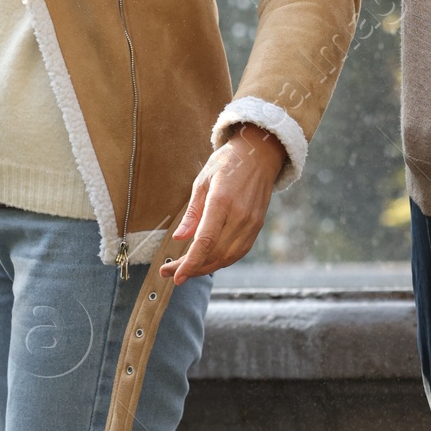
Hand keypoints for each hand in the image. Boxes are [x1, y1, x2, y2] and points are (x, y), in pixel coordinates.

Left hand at [163, 124, 284, 284]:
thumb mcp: (202, 181)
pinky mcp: (257, 226)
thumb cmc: (227, 164)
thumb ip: (192, 213)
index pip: (206, 241)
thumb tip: (179, 237)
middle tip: (170, 272)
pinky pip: (238, 252)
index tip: (176, 276)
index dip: (191, 262)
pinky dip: (221, 260)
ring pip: (228, 257)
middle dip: (192, 268)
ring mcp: (252, 223)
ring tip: (186, 269)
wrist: (260, 154)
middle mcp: (240, 215)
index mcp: (222, 201)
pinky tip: (207, 260)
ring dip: (206, 268)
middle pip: (215, 254)